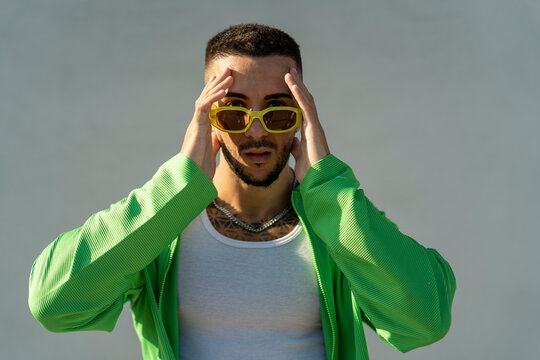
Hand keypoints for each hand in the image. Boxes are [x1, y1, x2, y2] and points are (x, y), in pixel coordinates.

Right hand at [180, 68, 232, 178]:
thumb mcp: (211, 152)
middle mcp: (197, 123)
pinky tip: (224, 91)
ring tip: (229, 76)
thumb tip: (218, 135)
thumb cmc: (199, 169)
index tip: (224, 81)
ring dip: (218, 86)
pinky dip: (213, 98)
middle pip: (207, 97)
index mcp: (202, 128)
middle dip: (218, 83)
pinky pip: (204, 107)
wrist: (191, 179)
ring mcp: (195, 124)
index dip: (216, 92)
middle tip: (228, 70)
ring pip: (205, 98)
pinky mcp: (195, 127)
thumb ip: (214, 142)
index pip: (209, 105)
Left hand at [285, 68, 329, 182]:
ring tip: (289, 72)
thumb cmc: (310, 171)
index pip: (302, 109)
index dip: (296, 96)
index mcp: (309, 131)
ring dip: (297, 85)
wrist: (318, 180)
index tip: (288, 84)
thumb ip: (296, 147)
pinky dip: (299, 95)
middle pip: (305, 100)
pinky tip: (293, 84)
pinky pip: (306, 107)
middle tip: (290, 71)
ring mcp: (314, 126)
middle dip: (297, 85)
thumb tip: (292, 140)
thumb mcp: (298, 156)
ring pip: (306, 100)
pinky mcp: (313, 128)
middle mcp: (313, 126)